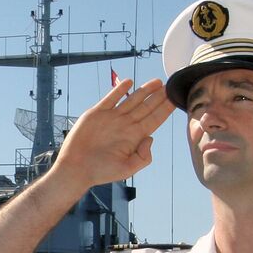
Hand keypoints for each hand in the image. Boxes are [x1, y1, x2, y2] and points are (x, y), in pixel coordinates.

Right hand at [51, 78, 174, 190]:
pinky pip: (111, 98)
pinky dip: (119, 89)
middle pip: (147, 107)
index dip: (165, 109)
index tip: (175, 99)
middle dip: (159, 97)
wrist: (76, 167)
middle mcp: (125, 125)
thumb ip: (143, 156)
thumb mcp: (127, 169)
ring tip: (157, 82)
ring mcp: (112, 118)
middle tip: (171, 86)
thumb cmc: (100, 171)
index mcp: (134, 137)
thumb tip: (151, 138)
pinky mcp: (97, 113)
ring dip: (144, 90)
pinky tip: (128, 82)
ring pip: (132, 100)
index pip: (154, 119)